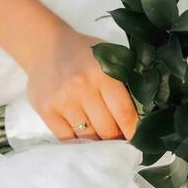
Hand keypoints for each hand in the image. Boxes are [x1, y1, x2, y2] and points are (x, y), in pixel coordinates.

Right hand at [26, 22, 138, 142]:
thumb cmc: (82, 52)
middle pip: (107, 130)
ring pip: (88, 138)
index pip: (124, 112)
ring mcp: (63, 100)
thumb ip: (125, 78)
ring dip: (97, 141)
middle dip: (115, 137)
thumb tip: (142, 110)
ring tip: (101, 137)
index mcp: (103, 72)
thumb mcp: (107, 55)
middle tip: (119, 137)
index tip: (137, 138)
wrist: (45, 45)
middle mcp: (83, 87)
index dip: (133, 130)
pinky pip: (67, 139)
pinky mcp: (46, 110)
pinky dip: (77, 142)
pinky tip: (83, 136)